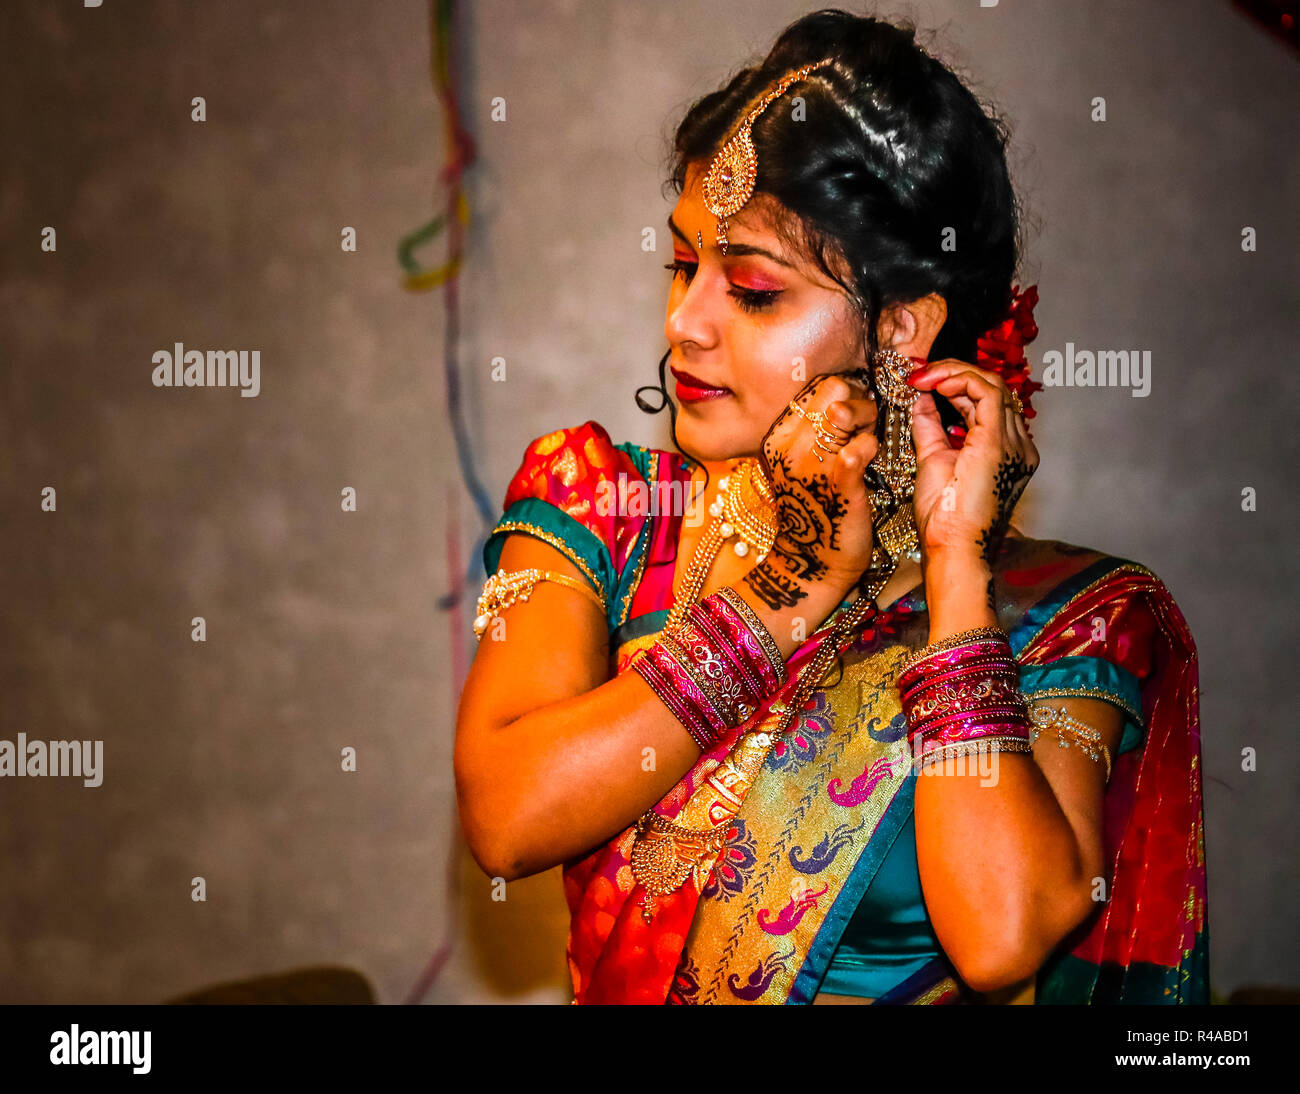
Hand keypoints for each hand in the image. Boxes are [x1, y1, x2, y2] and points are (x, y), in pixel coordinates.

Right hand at [745, 371, 879, 609]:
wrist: (813, 561)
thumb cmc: (815, 508)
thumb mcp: (802, 463)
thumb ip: (817, 430)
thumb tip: (848, 400)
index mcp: (778, 436)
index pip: (816, 386)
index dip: (844, 392)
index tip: (855, 414)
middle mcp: (788, 445)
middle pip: (833, 387)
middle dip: (859, 398)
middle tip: (866, 425)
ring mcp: (811, 464)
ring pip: (845, 409)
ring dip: (868, 420)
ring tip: (868, 442)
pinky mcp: (838, 485)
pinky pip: (860, 447)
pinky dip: (872, 447)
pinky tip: (870, 461)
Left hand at [908, 359, 1038, 565]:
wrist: (952, 547)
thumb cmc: (943, 518)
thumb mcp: (932, 459)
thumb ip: (930, 427)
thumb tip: (921, 397)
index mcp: (1007, 452)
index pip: (988, 403)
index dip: (956, 384)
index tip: (921, 381)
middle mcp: (1019, 445)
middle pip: (994, 390)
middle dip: (954, 373)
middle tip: (919, 373)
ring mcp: (1014, 443)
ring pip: (993, 385)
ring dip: (954, 373)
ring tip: (922, 377)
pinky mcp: (999, 442)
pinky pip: (987, 392)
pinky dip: (960, 380)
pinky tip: (935, 384)